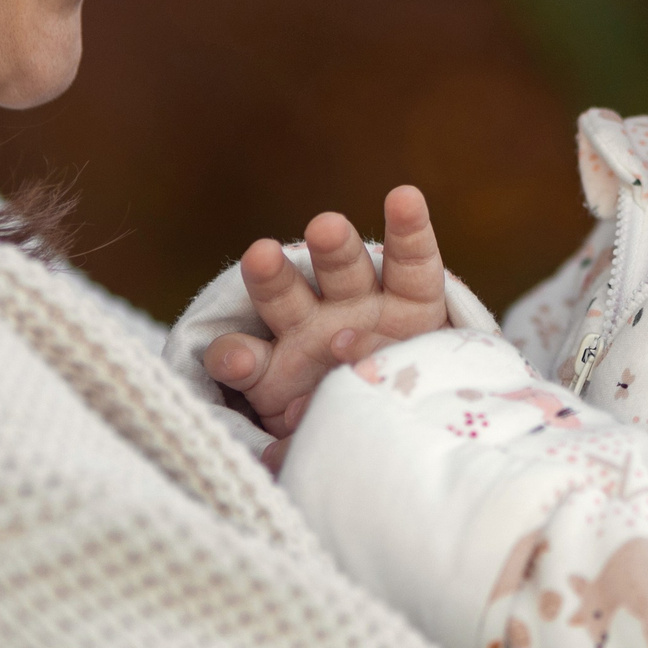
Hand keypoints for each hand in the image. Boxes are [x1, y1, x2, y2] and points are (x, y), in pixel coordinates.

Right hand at [205, 186, 447, 435]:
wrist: (358, 451)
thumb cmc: (403, 404)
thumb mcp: (413, 388)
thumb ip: (385, 365)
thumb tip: (346, 352)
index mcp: (404, 307)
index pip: (411, 263)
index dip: (409, 230)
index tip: (403, 196)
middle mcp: (350, 311)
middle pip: (342, 267)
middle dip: (334, 245)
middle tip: (327, 228)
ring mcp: (302, 337)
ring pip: (284, 295)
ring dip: (271, 275)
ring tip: (262, 255)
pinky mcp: (264, 373)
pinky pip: (240, 357)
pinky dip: (234, 357)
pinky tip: (239, 360)